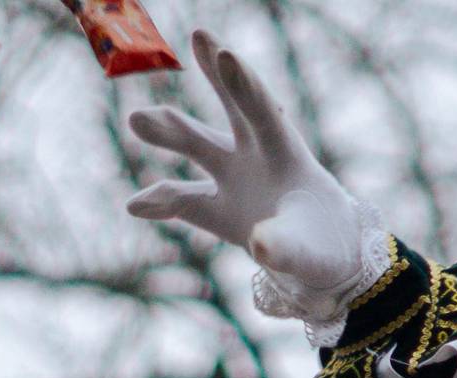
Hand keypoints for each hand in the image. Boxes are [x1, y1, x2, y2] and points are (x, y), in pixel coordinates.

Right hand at [124, 30, 370, 296]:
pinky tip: (135, 206)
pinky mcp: (215, 208)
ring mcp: (232, 177)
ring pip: (197, 145)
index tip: (225, 54)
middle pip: (232, 108)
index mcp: (286, 154)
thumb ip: (287, 244)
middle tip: (200, 35)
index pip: (263, 112)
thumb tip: (259, 242)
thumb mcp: (310, 251)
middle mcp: (256, 156)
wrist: (318, 263)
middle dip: (215, 74)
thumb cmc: (322, 246)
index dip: (243, 84)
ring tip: (136, 119)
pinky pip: (182, 200)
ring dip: (167, 130)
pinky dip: (159, 202)